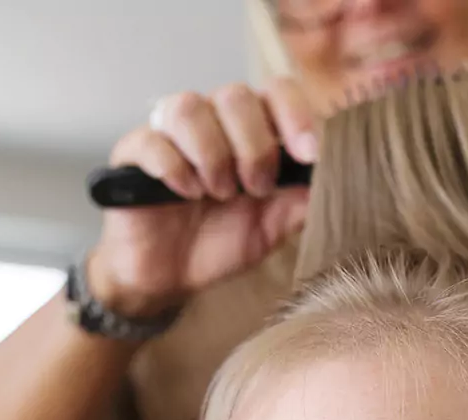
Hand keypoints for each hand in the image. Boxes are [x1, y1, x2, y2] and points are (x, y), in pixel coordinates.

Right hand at [87, 78, 316, 319]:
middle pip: (234, 96)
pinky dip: (175, 168)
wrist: (168, 280)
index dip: (295, 114)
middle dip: (253, 146)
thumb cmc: (218, 246)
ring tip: (217, 194)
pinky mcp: (133, 153)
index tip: (308, 154)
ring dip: (213, 155)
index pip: (275, 92)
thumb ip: (299, 204)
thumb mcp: (270, 230)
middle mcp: (210, 123)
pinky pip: (152, 140)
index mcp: (248, 132)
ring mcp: (169, 134)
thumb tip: (334, 180)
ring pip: (190, 108)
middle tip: (253, 188)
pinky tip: (184, 195)